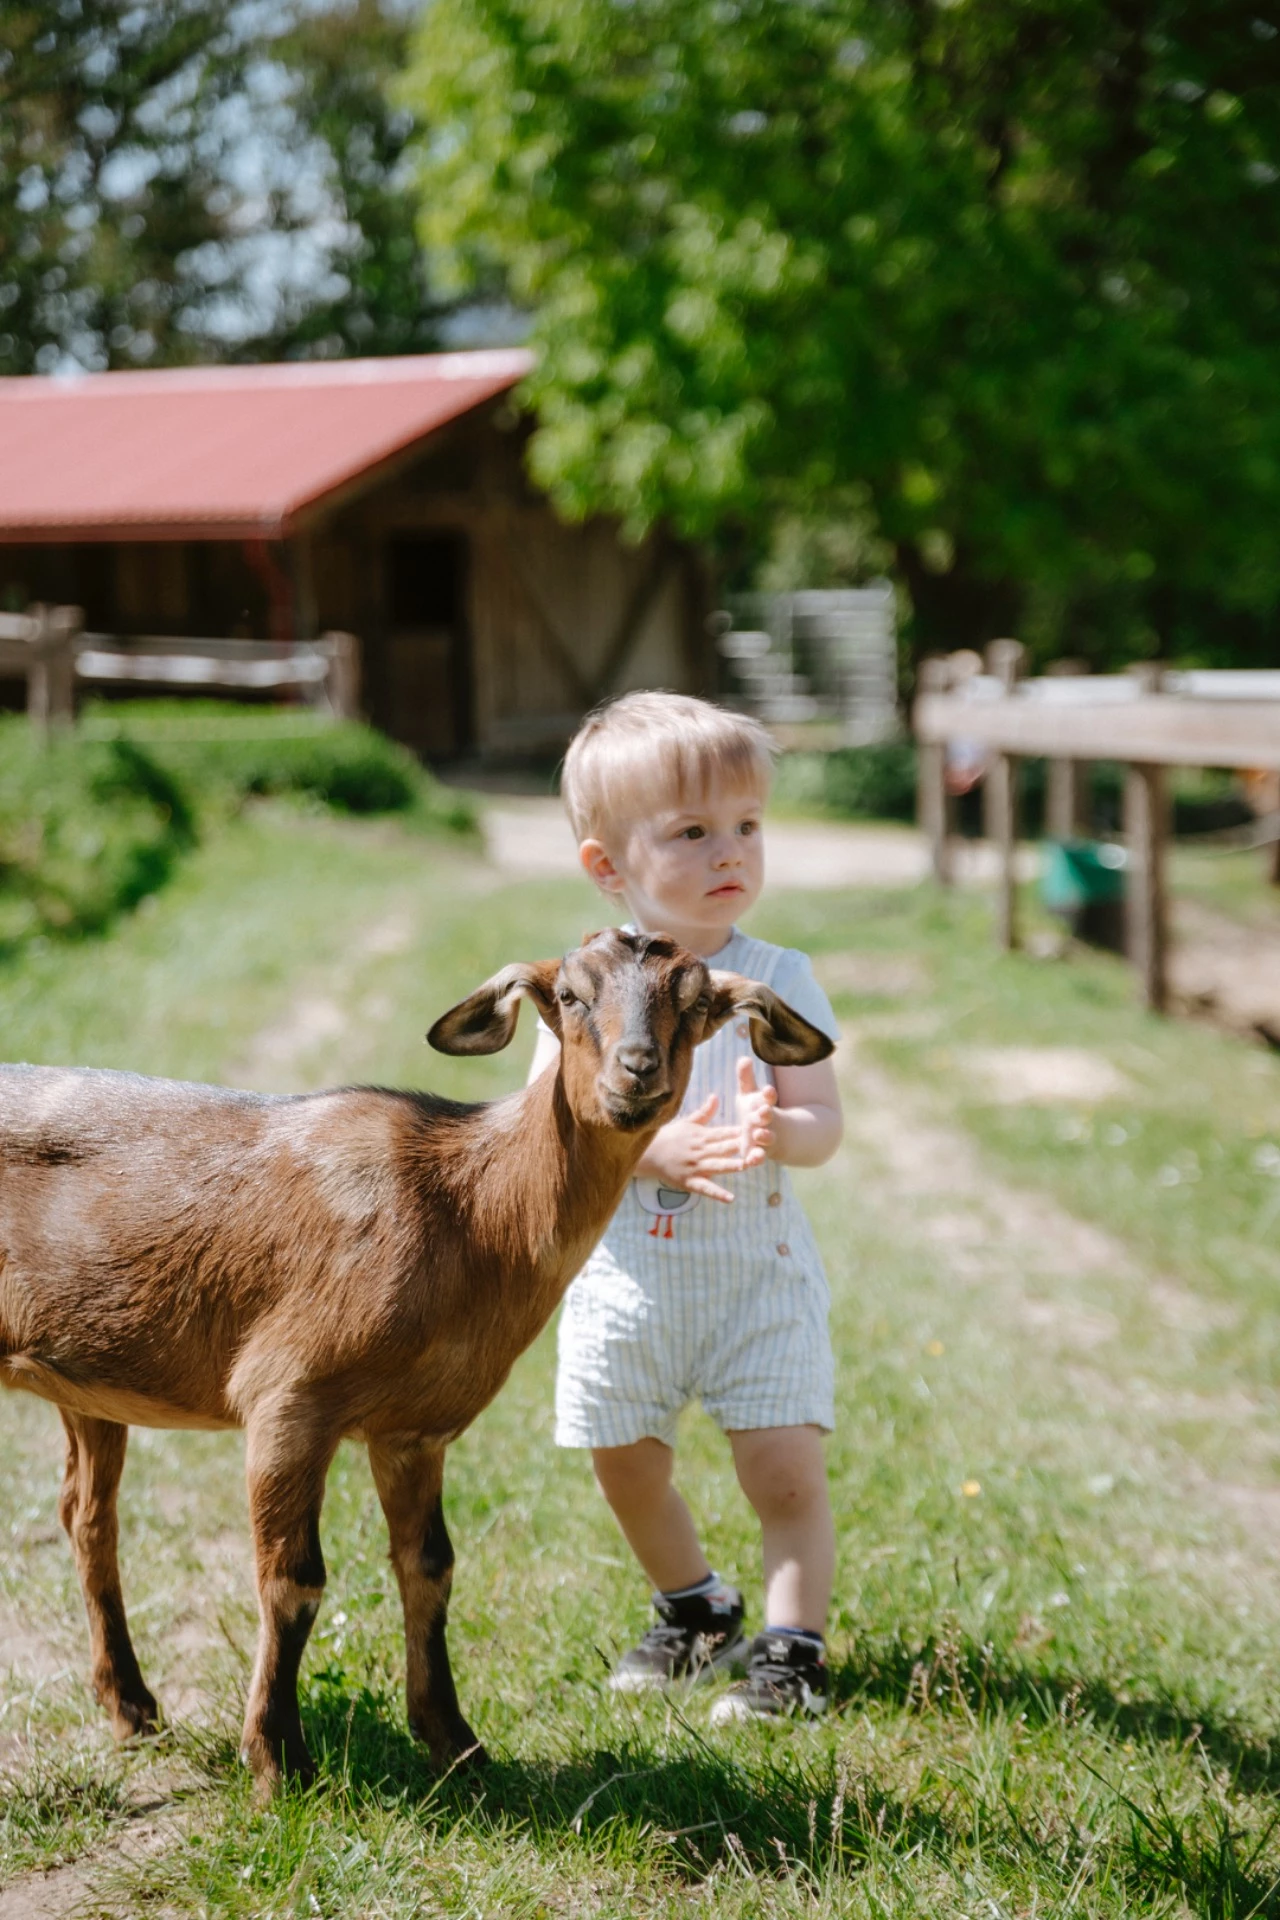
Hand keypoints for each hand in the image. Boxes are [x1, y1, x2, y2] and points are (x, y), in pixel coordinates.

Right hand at [636, 1093, 765, 1203]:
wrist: (648, 1153)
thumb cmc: (670, 1137)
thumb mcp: (687, 1122)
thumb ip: (704, 1112)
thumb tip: (716, 1096)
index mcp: (701, 1135)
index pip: (724, 1133)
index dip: (740, 1132)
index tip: (757, 1130)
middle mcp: (700, 1150)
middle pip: (723, 1148)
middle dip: (740, 1147)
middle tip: (758, 1146)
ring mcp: (695, 1167)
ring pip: (716, 1166)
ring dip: (731, 1166)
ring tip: (746, 1165)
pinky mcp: (689, 1181)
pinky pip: (705, 1188)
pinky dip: (717, 1193)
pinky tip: (730, 1198)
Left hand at [735, 1056, 776, 1166]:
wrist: (778, 1138)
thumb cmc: (758, 1112)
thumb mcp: (751, 1096)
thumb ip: (746, 1079)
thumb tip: (743, 1058)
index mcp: (765, 1105)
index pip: (769, 1097)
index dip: (768, 1094)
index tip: (768, 1090)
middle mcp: (768, 1122)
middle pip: (768, 1117)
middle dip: (766, 1114)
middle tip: (765, 1111)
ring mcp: (766, 1138)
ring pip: (767, 1137)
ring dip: (764, 1136)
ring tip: (759, 1135)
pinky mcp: (760, 1153)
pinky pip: (759, 1157)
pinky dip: (756, 1159)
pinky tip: (750, 1161)